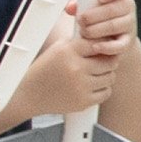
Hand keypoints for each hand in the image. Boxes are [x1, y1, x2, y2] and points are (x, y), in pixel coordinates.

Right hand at [10, 0, 132, 117]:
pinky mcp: (83, 102)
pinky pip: (106, 92)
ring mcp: (80, 86)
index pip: (98, 43)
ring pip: (110, 77)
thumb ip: (80, 43)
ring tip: (96, 73)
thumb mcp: (58, 48)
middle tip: (102, 61)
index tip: (102, 47)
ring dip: (106, 74)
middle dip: (108, 60)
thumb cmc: (45, 69)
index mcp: (68, 51)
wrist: (29, 94)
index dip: (102, 45)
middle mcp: (75, 68)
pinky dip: (102, 88)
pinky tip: (92, 85)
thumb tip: (108, 40)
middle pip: (109, 61)